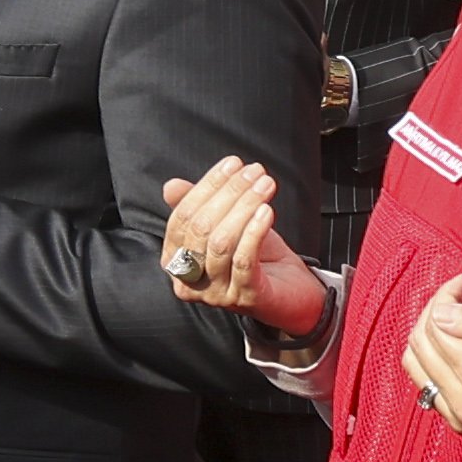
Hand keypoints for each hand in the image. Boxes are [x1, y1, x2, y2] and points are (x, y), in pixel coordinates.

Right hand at [159, 159, 330, 341]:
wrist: (291, 294)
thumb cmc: (256, 258)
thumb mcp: (225, 226)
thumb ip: (199, 206)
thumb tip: (171, 186)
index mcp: (176, 262)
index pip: (182, 217)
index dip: (206, 187)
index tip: (232, 164)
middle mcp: (189, 282)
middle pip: (201, 228)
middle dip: (229, 193)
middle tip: (254, 171)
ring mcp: (216, 293)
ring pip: (221, 243)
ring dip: (245, 206)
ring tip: (265, 185)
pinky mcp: (244, 297)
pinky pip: (243, 260)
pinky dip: (254, 231)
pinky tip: (267, 211)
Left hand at [406, 287, 461, 450]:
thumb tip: (444, 310)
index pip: (438, 326)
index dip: (446, 297)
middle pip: (420, 344)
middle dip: (434, 311)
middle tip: (459, 295)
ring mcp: (459, 416)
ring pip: (416, 364)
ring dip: (429, 334)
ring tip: (454, 317)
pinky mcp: (459, 422)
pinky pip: (426, 384)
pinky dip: (432, 358)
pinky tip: (453, 345)